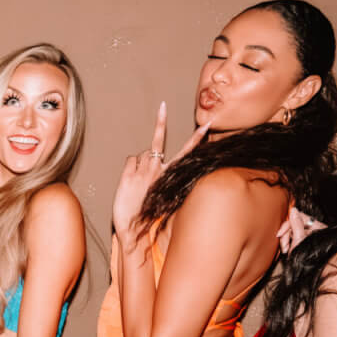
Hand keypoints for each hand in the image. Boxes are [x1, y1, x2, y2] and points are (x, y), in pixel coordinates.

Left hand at [113, 103, 208, 250]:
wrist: (134, 231)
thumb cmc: (150, 216)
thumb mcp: (161, 195)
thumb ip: (161, 175)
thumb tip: (152, 159)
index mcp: (171, 175)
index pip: (187, 153)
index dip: (197, 138)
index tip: (206, 125)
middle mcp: (159, 170)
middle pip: (159, 142)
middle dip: (161, 122)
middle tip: (163, 105)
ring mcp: (143, 171)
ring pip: (141, 155)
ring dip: (140, 165)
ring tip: (140, 183)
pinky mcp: (130, 174)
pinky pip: (130, 161)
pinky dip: (129, 169)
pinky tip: (131, 183)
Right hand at [276, 204, 325, 253]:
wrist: (310, 272)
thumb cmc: (308, 257)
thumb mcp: (300, 239)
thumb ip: (296, 224)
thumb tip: (293, 210)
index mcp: (317, 227)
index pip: (299, 217)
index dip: (288, 223)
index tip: (280, 233)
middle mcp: (314, 231)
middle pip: (295, 224)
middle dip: (286, 234)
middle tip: (284, 245)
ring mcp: (308, 237)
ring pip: (292, 232)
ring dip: (285, 240)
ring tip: (285, 250)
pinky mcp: (303, 243)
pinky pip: (292, 239)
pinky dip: (288, 244)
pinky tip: (286, 250)